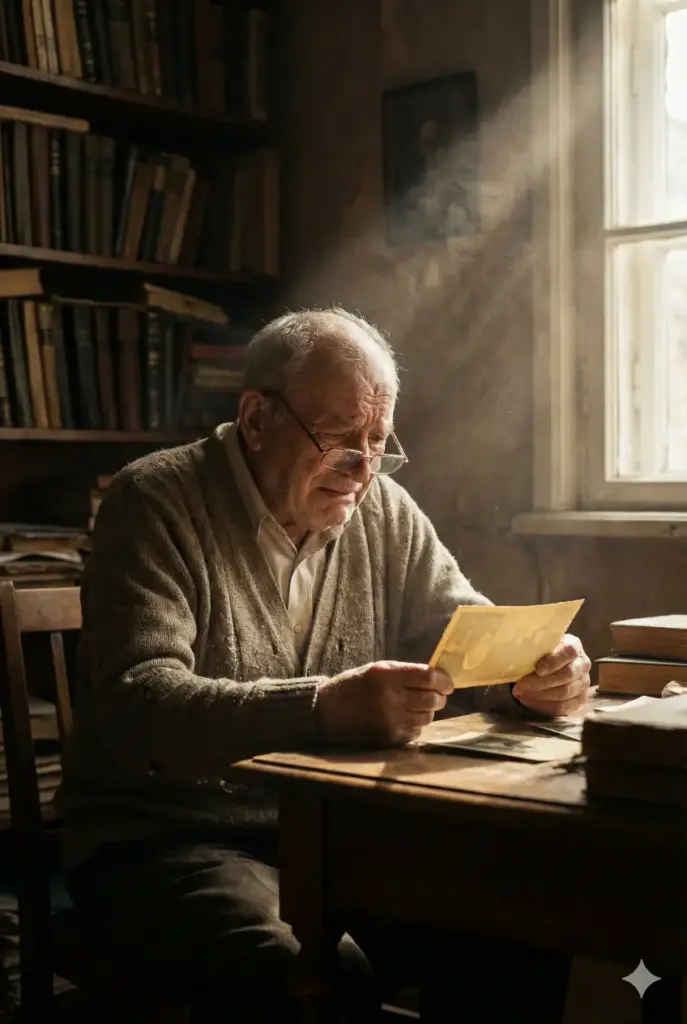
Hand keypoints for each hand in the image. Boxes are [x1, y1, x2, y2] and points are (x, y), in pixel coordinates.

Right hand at [315, 661, 453, 746]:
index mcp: (388, 676)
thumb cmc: (353, 686)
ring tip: (418, 706)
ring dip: (427, 711)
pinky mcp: (390, 738)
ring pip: (427, 717)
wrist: (326, 712)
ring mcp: (392, 720)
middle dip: (439, 697)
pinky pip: (416, 732)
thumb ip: (404, 672)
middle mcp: (392, 698)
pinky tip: (404, 719)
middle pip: (433, 699)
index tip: (448, 683)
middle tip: (437, 695)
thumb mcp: (376, 669)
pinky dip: (415, 725)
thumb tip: (434, 676)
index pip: (429, 676)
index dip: (444, 680)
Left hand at [511, 634, 590, 717]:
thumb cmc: (540, 653)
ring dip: (540, 696)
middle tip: (520, 686)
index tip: (537, 670)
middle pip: (567, 675)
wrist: (549, 665)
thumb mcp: (538, 646)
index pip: (569, 652)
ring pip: (565, 692)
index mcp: (574, 645)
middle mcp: (583, 664)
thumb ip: (534, 648)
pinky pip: (564, 707)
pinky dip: (545, 706)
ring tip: (521, 695)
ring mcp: (584, 682)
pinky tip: (529, 702)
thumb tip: (517, 654)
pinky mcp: (580, 699)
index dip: (553, 662)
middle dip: (541, 683)